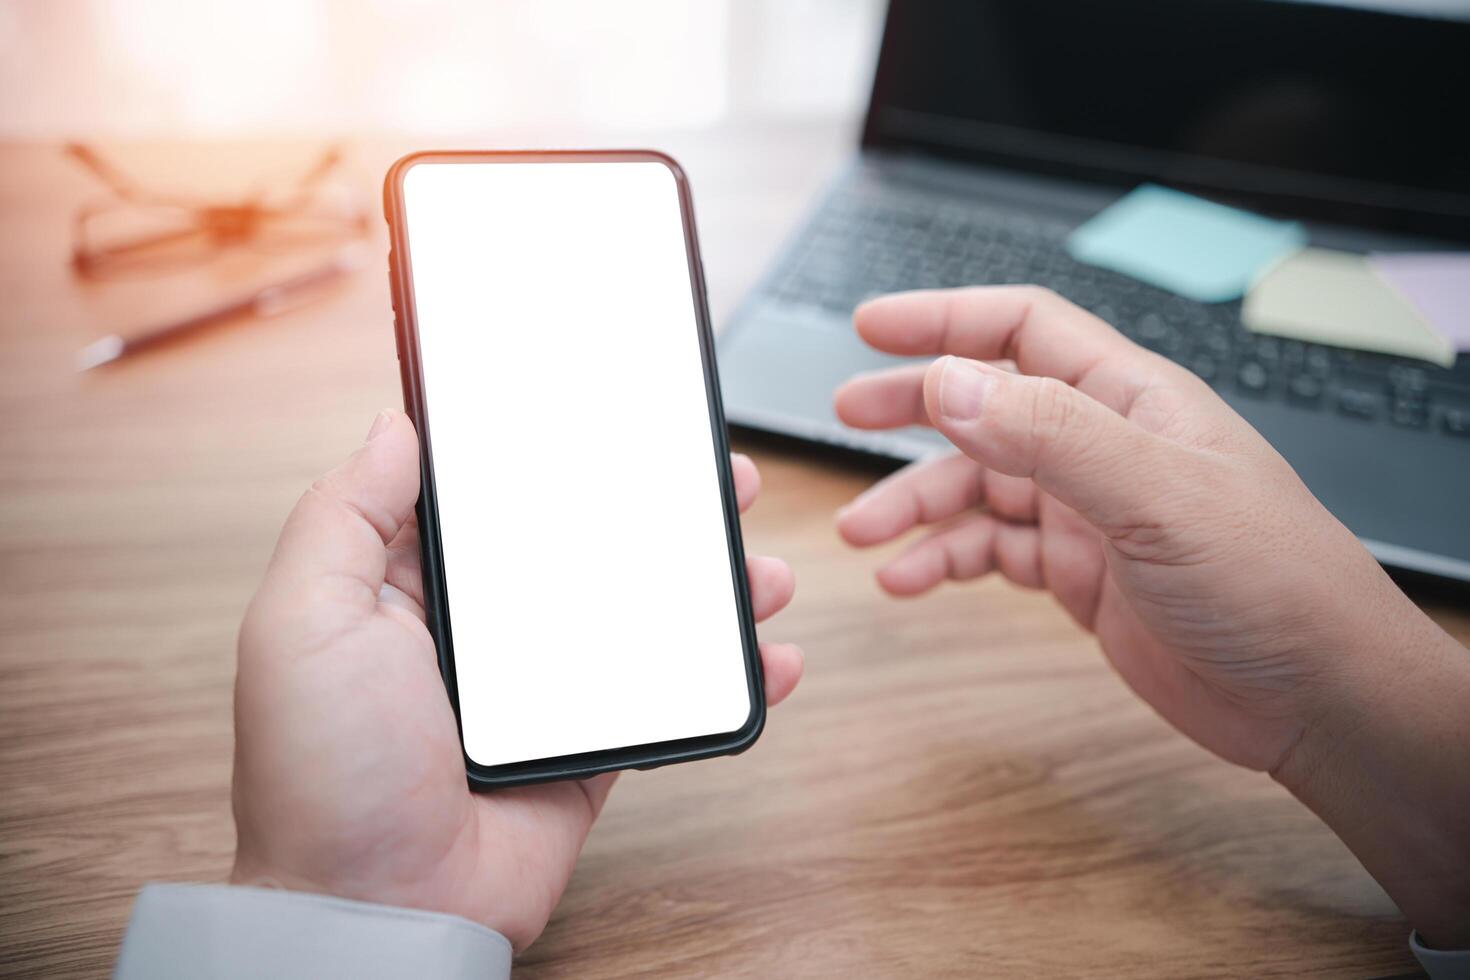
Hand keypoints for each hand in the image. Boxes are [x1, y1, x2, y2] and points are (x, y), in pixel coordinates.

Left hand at [230, 410, 801, 951]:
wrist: (378, 909)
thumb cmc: (323, 772)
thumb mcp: (306, 619)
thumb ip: (346, 515)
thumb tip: (394, 426)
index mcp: (412, 587)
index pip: (495, 498)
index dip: (553, 452)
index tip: (611, 414)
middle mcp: (484, 631)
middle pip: (588, 546)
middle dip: (657, 508)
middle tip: (713, 477)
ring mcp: (543, 691)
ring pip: (642, 615)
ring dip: (709, 585)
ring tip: (759, 565)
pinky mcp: (588, 745)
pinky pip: (667, 697)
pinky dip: (727, 679)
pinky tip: (771, 657)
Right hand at [834, 286, 1469, 943]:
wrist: (1317, 698)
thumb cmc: (1273, 583)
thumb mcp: (1155, 495)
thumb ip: (1050, 435)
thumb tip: (950, 385)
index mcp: (1130, 399)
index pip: (1023, 329)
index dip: (946, 320)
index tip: (872, 326)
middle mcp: (1103, 447)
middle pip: (986, 403)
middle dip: (913, 408)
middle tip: (846, 414)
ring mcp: (1090, 513)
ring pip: (978, 487)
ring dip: (917, 504)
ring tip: (865, 533)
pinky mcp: (1080, 575)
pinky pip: (992, 552)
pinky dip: (945, 560)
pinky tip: (910, 580)